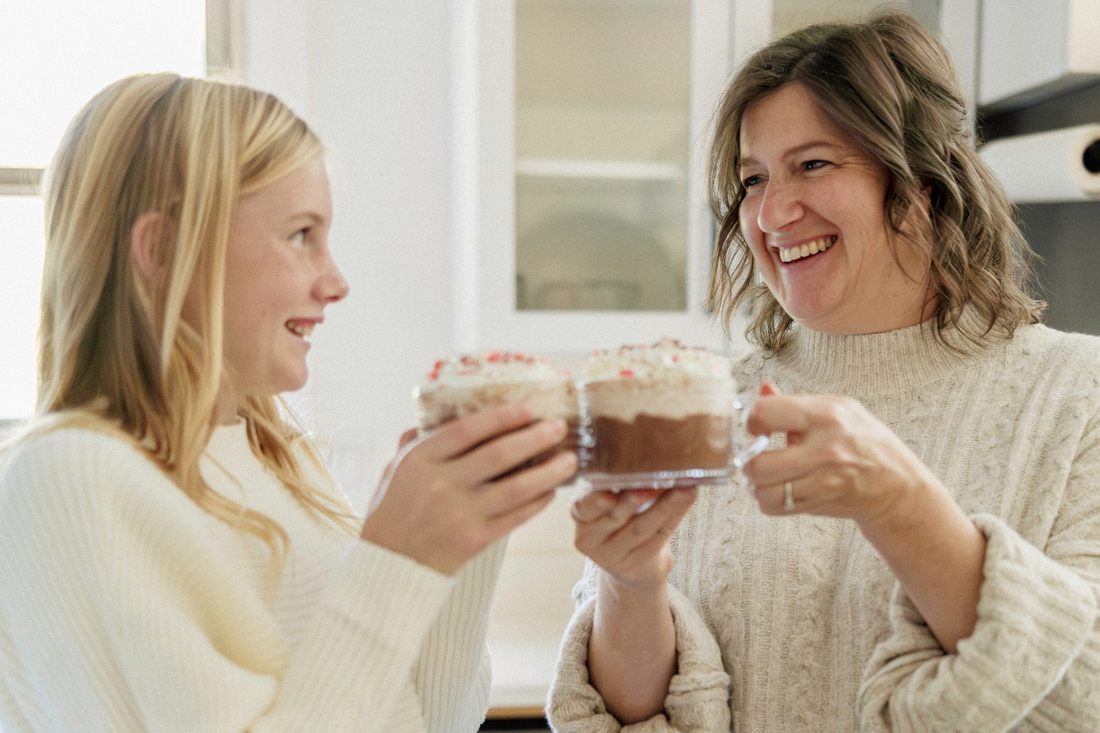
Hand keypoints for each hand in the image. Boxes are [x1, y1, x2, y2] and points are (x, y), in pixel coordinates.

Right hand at [361, 403, 577, 574]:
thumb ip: (417, 441)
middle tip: (559, 426)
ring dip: (548, 472)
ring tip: (570, 460)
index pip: (467, 429)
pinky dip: (536, 503)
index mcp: (419, 460)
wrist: (387, 566)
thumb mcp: (394, 470)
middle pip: (498, 455)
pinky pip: (515, 517)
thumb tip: (444, 412)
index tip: (528, 408)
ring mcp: (459, 515)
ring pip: (515, 488)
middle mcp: (440, 484)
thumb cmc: (393, 512)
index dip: (502, 416)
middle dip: (534, 438)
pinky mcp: (474, 541)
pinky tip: (551, 491)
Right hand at [571, 487, 697, 592]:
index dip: (596, 500)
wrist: (632, 564)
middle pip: (614, 517)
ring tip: (683, 488)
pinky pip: (659, 537)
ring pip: (641, 528)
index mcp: (580, 513)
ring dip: (665, 506)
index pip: (584, 506)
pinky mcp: (634, 566)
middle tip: (652, 484)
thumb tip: (651, 457)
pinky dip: (675, 515)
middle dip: (634, 500)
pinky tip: (687, 498)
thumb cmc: (622, 521)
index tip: (610, 492)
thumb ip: (619, 484)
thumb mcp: (609, 503)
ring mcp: (611, 556)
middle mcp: (590, 537)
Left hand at [743, 383, 985, 652]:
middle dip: (749, 462)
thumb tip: (762, 389)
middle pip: (757, 463)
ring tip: (769, 476)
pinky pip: (775, 506)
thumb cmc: (865, 442)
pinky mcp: (822, 502)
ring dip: (758, 485)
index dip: (752, 421)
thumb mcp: (838, 409)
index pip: (764, 413)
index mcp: (826, 414)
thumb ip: (794, 402)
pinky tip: (782, 489)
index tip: (758, 426)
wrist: (898, 486)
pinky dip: (771, 500)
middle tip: (758, 457)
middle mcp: (825, 448)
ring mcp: (824, 479)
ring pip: (762, 490)